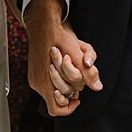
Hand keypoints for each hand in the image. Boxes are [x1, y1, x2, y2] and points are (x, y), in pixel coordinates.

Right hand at [23, 0, 101, 115]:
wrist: (43, 23)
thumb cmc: (58, 38)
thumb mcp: (77, 56)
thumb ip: (88, 73)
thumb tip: (98, 87)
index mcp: (45, 82)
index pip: (56, 109)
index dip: (68, 108)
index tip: (77, 99)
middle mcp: (37, 83)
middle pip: (57, 98)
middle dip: (69, 91)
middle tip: (77, 82)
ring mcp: (34, 77)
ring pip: (52, 90)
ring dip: (63, 83)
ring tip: (70, 72)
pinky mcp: (34, 72)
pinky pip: (46, 83)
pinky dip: (56, 78)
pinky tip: (63, 68)